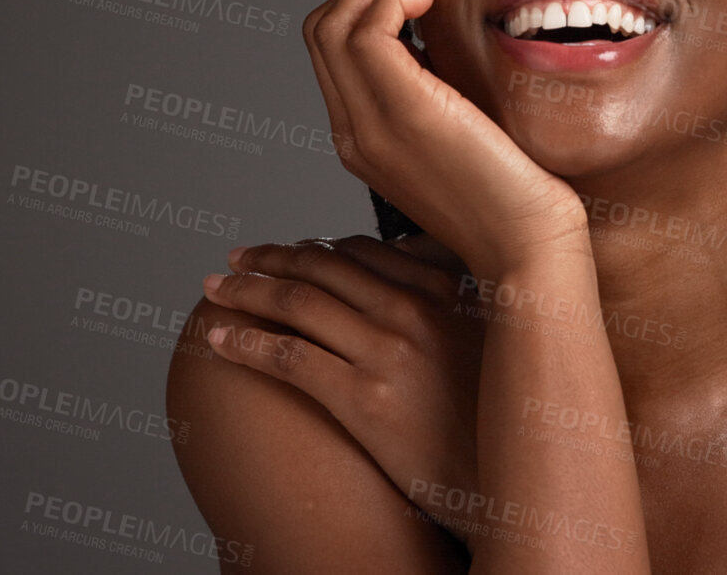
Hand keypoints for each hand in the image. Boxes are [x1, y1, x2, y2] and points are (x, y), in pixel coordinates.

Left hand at [199, 236, 485, 527]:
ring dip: (246, 291)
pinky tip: (218, 340)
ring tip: (217, 290)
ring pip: (297, 302)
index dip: (316, 247)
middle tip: (237, 258)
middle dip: (271, 259)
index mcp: (447, 289)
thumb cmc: (499, 419)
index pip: (363, 250)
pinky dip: (244, 342)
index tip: (290, 251)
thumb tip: (419, 283)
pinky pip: (288, 357)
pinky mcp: (363, 398)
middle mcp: (416, 309)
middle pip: (323, 266)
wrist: (509, 479)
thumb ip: (453, 305)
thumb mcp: (494, 341)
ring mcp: (388, 351)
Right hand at [305, 0, 589, 275]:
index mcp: (364, 140)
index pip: (329, 53)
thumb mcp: (459, 135)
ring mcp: (372, 125)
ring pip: (331, 25)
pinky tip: (430, 2)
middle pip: (319, 31)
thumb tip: (437, 41)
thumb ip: (436, 94)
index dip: (360, 4)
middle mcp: (354, 134)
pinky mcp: (406, 113)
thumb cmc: (513, 196)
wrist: (528, 246)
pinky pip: (366, 33)